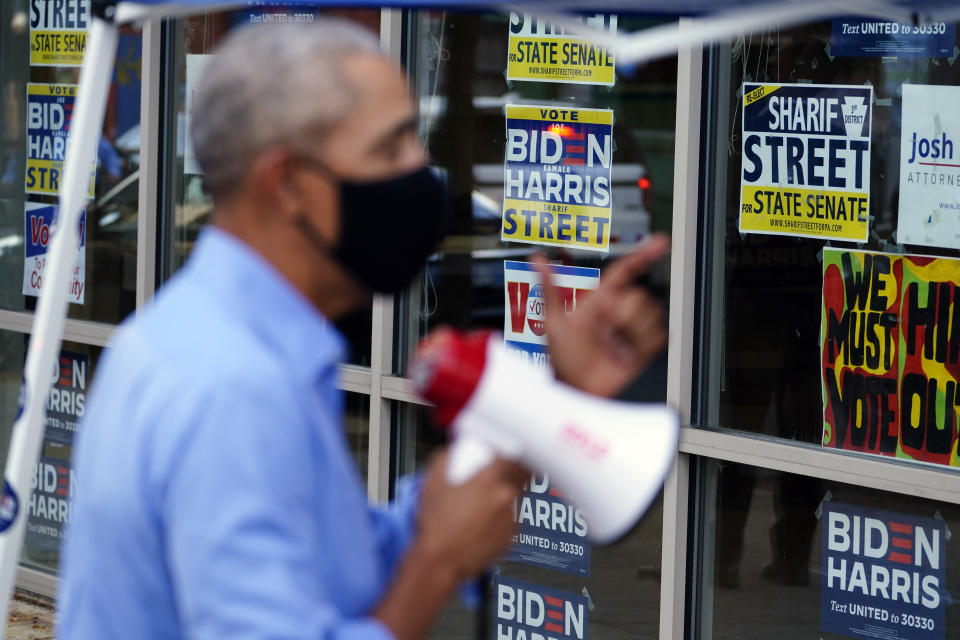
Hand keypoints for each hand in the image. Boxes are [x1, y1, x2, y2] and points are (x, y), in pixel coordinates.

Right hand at [415, 449, 526, 580]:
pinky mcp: (514, 536)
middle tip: (503, 471)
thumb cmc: (436, 528)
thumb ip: (444, 459)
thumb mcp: (432, 483)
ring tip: (486, 503)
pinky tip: (485, 522)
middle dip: (515, 470)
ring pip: (517, 497)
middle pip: (522, 473)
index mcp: (489, 479)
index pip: (512, 453)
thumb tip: (451, 452)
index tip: (506, 450)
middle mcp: (506, 496)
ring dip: (507, 495)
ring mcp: (512, 517)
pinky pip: (514, 519)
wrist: (441, 561)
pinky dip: (504, 517)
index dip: (510, 449)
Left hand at [534, 234, 669, 396]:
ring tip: (612, 343)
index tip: (660, 243)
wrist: (578, 388)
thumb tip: (535, 258)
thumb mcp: (553, 320)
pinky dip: (641, 343)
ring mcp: (632, 329)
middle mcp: (619, 311)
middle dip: (620, 313)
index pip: (625, 271)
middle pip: (638, 296)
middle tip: (604, 328)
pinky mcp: (644, 347)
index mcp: (601, 299)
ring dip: (629, 330)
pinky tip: (624, 351)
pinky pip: (657, 335)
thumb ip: (548, 286)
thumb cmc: (563, 358)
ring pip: (649, 314)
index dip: (644, 255)